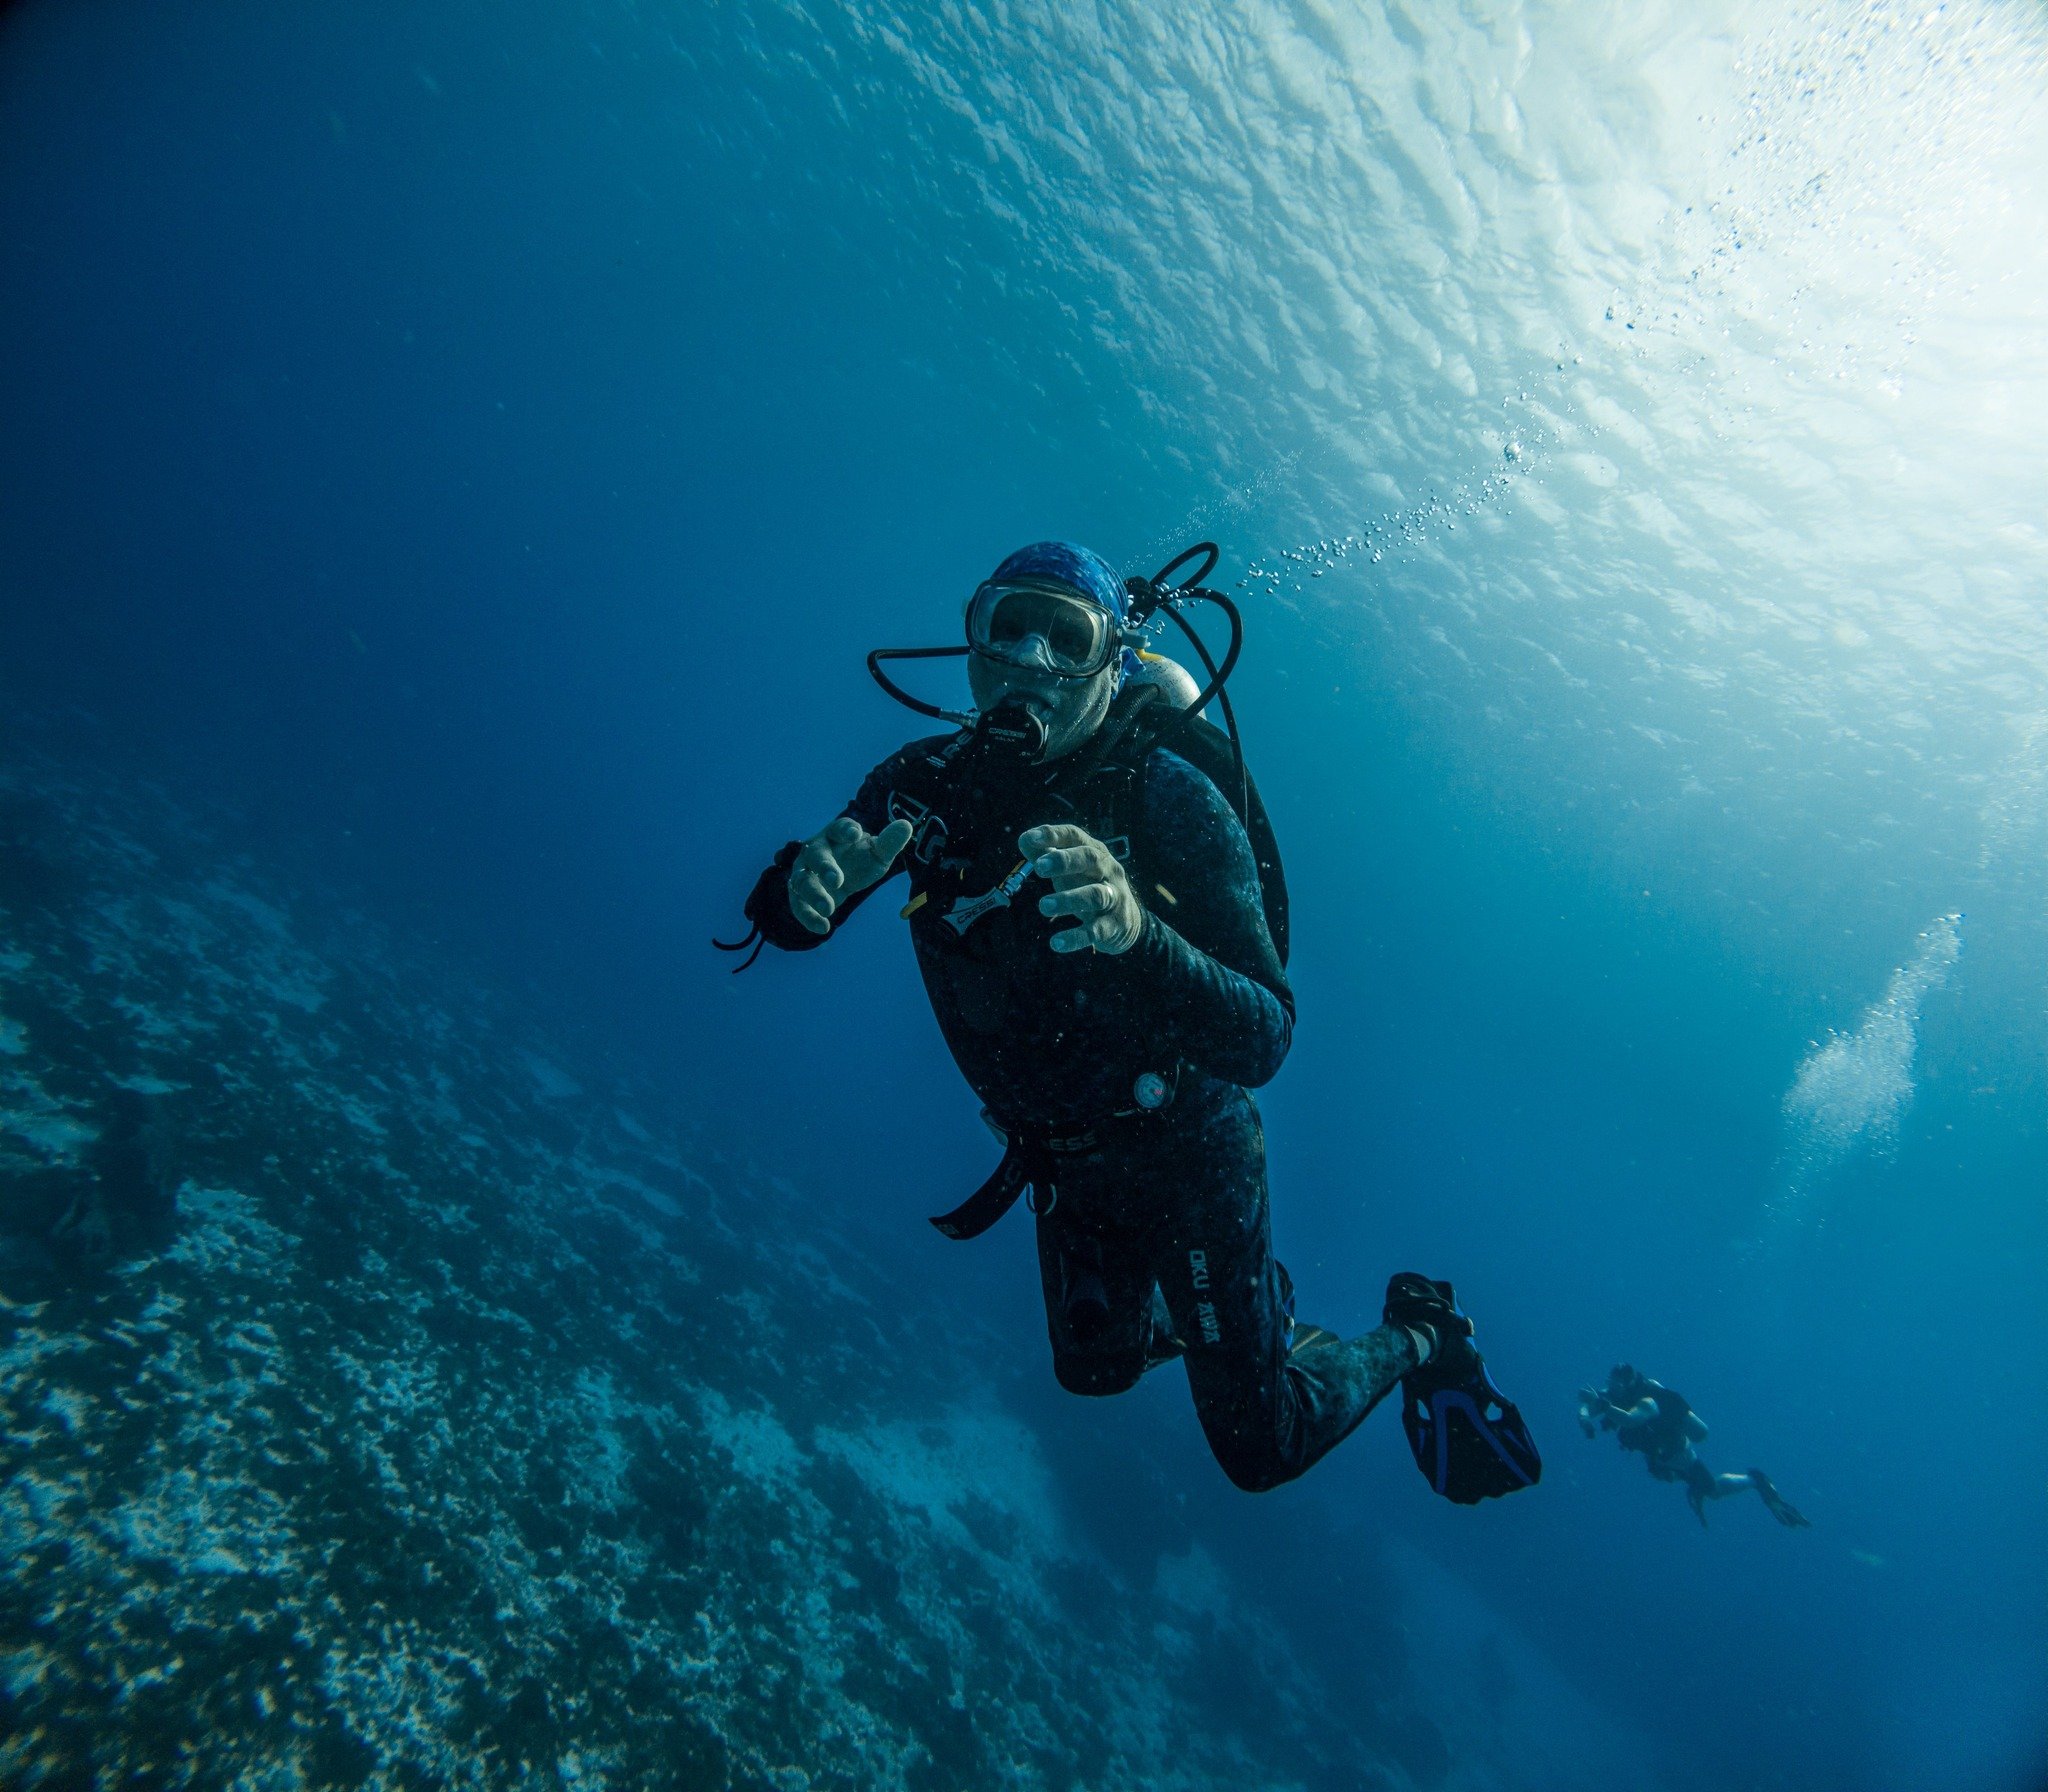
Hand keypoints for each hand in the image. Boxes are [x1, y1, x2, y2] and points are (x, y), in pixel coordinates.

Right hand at [788, 816, 912, 935]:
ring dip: (814, 894)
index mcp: (835, 834)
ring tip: (828, 908)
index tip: (855, 833)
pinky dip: (809, 917)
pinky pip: (799, 905)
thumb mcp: (877, 853)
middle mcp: (815, 850)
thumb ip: (889, 842)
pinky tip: (823, 927)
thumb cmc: (860, 859)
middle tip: (837, 881)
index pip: (839, 828)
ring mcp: (804, 872)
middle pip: (816, 855)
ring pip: (802, 881)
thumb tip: (906, 825)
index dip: (846, 829)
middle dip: (825, 867)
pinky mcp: (800, 895)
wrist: (843, 876)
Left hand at [1019, 823, 1143, 955]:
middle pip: (1090, 859)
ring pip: (1095, 895)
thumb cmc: (1090, 886)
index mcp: (1095, 852)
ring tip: (1044, 906)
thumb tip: (1024, 840)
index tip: (1029, 839)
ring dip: (1069, 899)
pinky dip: (1075, 937)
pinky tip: (1056, 943)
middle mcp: (1108, 871)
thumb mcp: (1072, 869)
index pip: (1075, 836)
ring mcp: (1114, 898)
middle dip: (1064, 861)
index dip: (1053, 835)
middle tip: (1039, 868)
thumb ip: (1047, 854)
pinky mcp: (1113, 926)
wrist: (1128, 922)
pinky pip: (1095, 931)